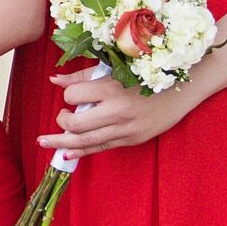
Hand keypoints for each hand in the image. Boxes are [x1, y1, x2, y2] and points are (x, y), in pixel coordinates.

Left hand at [38, 66, 194, 157]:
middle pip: (76, 124)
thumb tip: (54, 81)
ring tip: (44, 142)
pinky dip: (80, 152)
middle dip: (62, 122)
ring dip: (62, 143)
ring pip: (86, 141)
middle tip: (61, 117)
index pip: (74, 95)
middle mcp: (117, 111)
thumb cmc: (146, 74)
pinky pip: (100, 148)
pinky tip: (65, 155)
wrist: (182, 91)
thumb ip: (84, 76)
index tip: (73, 93)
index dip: (69, 94)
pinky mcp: (131, 140)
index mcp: (112, 88)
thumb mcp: (115, 70)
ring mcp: (125, 129)